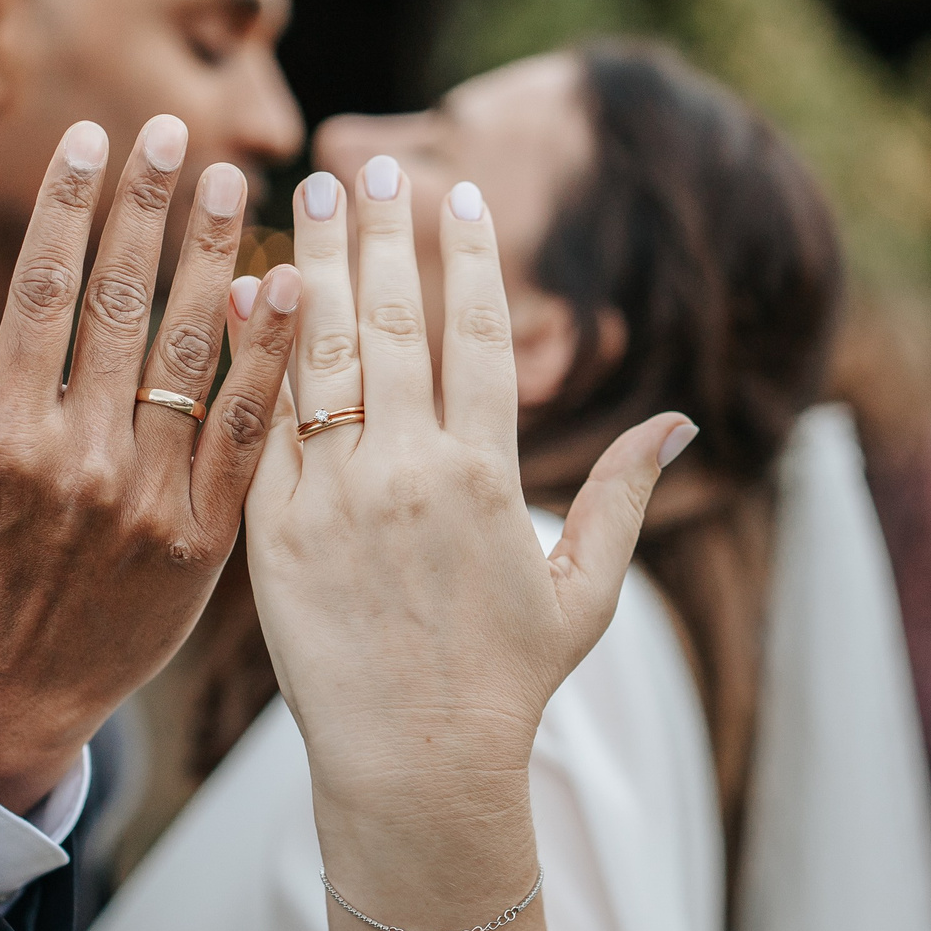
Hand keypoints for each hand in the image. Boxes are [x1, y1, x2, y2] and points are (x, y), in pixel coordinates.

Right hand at [0, 117, 300, 813]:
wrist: (22, 702)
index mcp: (1, 440)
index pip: (42, 295)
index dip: (68, 208)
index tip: (89, 138)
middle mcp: (78, 462)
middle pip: (119, 306)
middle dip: (145, 207)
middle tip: (168, 126)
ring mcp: (148, 500)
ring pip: (189, 354)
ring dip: (213, 256)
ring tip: (229, 177)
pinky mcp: (205, 539)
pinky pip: (245, 429)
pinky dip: (268, 357)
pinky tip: (286, 285)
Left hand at [243, 157, 691, 826]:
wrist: (414, 767)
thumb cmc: (504, 684)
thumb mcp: (583, 591)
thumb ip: (622, 494)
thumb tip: (680, 421)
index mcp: (491, 474)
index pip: (482, 335)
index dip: (470, 259)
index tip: (457, 197)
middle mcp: (413, 471)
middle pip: (394, 322)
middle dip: (380, 234)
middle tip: (367, 163)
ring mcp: (338, 497)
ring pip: (321, 355)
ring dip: (312, 266)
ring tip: (305, 198)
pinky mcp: (275, 530)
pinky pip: (264, 422)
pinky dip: (258, 353)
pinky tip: (249, 294)